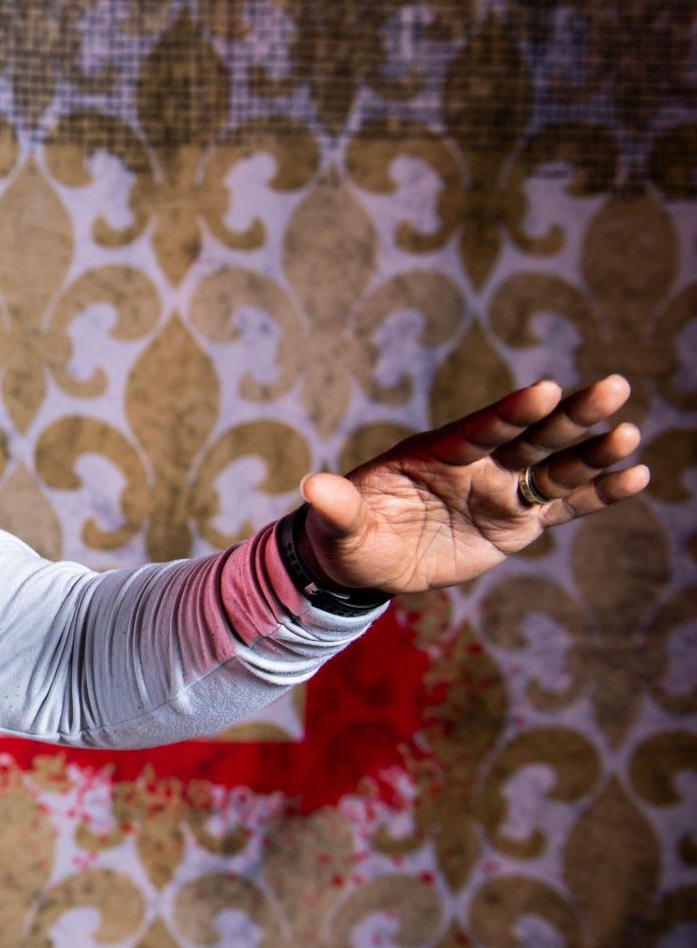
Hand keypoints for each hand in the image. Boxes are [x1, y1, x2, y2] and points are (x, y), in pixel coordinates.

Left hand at [298, 376, 650, 594]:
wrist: (369, 560)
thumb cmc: (349, 535)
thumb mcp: (337, 526)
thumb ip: (336, 506)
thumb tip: (312, 486)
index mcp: (435, 453)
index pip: (479, 428)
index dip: (510, 411)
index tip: (544, 389)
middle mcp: (476, 464)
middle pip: (529, 435)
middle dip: (569, 415)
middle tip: (612, 386)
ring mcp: (501, 490)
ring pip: (555, 467)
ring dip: (592, 453)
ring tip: (629, 434)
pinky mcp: (518, 521)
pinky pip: (564, 505)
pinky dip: (598, 494)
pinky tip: (636, 476)